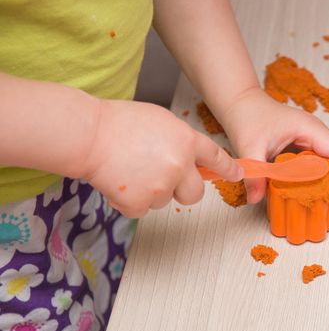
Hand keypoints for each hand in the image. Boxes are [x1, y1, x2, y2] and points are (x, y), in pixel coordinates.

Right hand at [82, 99, 242, 217]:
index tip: (238, 175)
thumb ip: (180, 140)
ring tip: (130, 170)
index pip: (216, 158)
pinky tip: (120, 181)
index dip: (228, 169)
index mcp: (186, 141)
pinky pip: (142, 210)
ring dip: (151, 191)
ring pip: (164, 201)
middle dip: (184, 191)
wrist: (89, 136)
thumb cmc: (119, 123)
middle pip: (195, 194)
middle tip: (164, 180)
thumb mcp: (160, 120)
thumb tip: (188, 158)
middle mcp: (180, 165)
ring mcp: (161, 186)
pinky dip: (131, 201)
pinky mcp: (140, 203)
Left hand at [220, 88, 328, 211]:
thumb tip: (256, 199)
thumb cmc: (249, 116)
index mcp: (307, 128)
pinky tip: (317, 195)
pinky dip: (318, 180)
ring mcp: (307, 141)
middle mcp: (312, 134)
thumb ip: (254, 172)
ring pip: (326, 164)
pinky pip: (314, 166)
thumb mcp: (249, 145)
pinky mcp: (299, 149)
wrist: (240, 103)